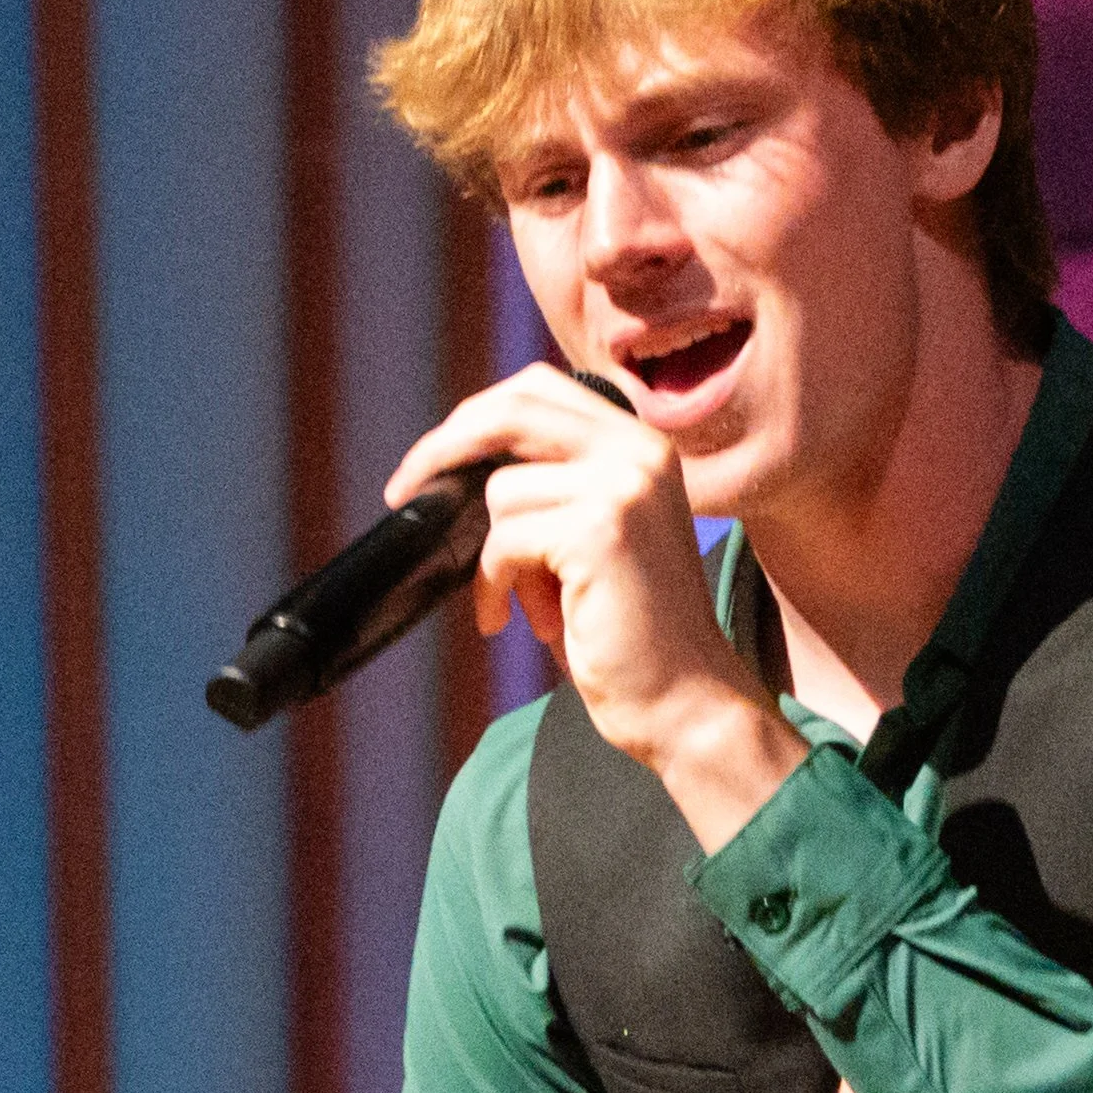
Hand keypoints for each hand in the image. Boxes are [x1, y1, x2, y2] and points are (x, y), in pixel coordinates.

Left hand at [385, 370, 805, 848]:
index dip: (474, 417)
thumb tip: (459, 466)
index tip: (434, 460)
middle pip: (512, 410)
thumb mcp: (595, 536)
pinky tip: (537, 622)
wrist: (688, 702)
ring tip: (534, 605)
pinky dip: (498, 586)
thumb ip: (553, 487)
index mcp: (642, 445)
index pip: (539, 390)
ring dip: (497, 558)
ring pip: (502, 492)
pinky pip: (505, 541)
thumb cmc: (633, 632)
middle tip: (404, 492)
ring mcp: (624, 486)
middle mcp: (639, 452)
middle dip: (444, 448)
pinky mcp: (600, 530)